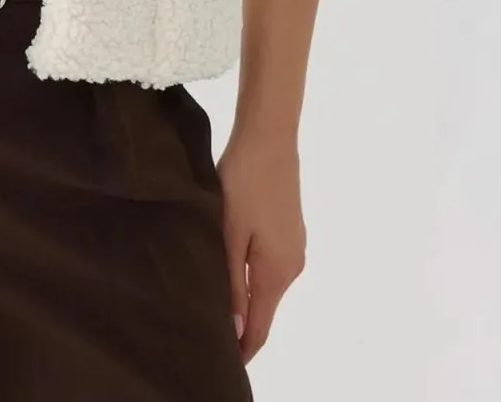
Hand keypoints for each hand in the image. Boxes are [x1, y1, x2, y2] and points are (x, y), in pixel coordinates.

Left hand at [216, 125, 306, 364]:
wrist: (269, 136)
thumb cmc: (245, 182)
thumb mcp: (231, 233)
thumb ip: (232, 281)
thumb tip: (238, 330)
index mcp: (278, 271)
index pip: (261, 326)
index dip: (243, 348)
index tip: (222, 364)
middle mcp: (292, 265)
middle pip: (265, 308)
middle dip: (241, 326)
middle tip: (206, 334)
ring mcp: (294, 246)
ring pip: (266, 286)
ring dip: (245, 299)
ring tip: (212, 306)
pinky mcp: (289, 230)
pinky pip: (268, 266)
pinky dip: (250, 277)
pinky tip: (229, 272)